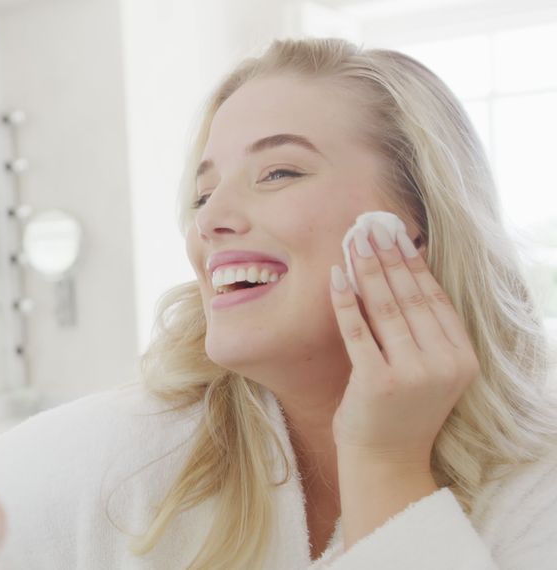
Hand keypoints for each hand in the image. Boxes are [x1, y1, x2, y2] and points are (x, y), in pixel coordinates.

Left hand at [329, 222, 478, 465]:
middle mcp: (443, 365)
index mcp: (462, 358)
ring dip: (367, 271)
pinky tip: (337, 276)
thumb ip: (421, 331)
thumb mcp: (426, 369)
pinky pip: (357, 331)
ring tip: (353, 242)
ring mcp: (412, 374)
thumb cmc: (399, 410)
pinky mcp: (377, 382)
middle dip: (387, 258)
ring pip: (385, 309)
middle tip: (369, 227)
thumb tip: (400, 271)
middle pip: (410, 298)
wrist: (384, 461)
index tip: (396, 234)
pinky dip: (345, 301)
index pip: (435, 299)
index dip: (414, 263)